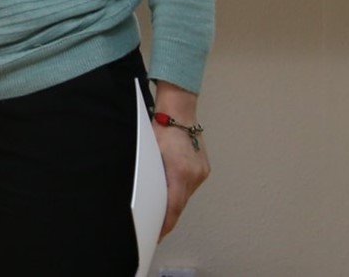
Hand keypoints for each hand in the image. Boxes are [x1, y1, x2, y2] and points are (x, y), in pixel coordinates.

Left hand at [151, 83, 208, 237]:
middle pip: (180, 204)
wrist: (178, 112)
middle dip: (168, 216)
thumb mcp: (150, 155)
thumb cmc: (160, 128)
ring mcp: (201, 171)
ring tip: (161, 208)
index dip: (165, 224)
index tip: (158, 235)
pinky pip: (190, 186)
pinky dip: (180, 191)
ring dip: (174, 202)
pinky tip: (171, 190)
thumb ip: (150, 179)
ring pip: (185, 195)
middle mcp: (194, 174)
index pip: (174, 207)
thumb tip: (144, 198)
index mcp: (180, 171)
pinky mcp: (203, 168)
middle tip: (156, 227)